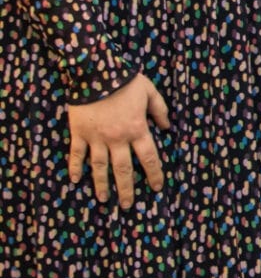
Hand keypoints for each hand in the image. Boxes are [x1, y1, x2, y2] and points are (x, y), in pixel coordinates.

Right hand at [67, 73, 169, 206]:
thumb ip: (159, 110)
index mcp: (136, 129)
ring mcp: (96, 138)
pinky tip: (74, 179)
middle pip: (123, 169)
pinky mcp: (79, 134)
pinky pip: (76, 154)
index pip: (148, 157)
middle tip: (127, 205)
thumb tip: (169, 127)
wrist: (96, 72)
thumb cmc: (125, 81)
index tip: (157, 187)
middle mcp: (117, 138)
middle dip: (126, 188)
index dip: (154, 174)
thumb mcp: (150, 92)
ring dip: (101, 184)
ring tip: (103, 199)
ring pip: (99, 167)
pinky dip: (75, 167)